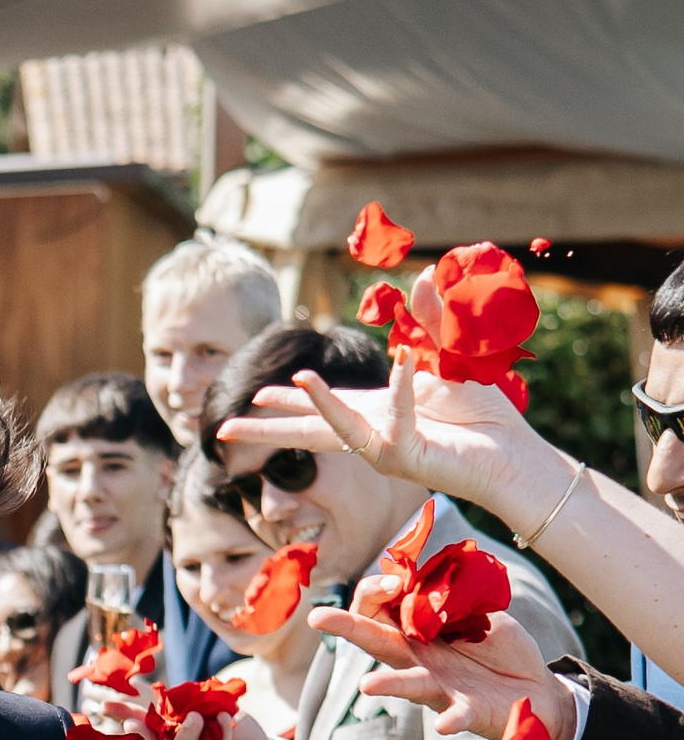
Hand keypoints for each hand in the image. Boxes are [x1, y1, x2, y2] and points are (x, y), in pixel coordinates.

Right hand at [102, 688, 289, 739]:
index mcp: (171, 739)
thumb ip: (199, 707)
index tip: (105, 705)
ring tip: (195, 718)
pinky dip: (221, 739)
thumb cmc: (242, 735)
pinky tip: (226, 720)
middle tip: (148, 717)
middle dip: (145, 731)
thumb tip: (183, 702)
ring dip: (184, 739)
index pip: (145, 724)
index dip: (125, 714)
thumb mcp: (219, 711)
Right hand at [211, 334, 578, 522]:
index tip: (258, 396)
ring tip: (287, 384)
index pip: (326, 407)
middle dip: (265, 432)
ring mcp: (388, 450)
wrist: (517, 458)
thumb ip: (434, 321)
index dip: (291, 402)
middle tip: (222, 432)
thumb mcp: (456, 357)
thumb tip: (422, 279)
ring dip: (315, 406)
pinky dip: (404, 389)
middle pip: (310, 433)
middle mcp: (375, 434)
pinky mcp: (411, 460)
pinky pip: (400, 420)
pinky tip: (404, 359)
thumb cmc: (488, 416)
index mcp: (379, 412)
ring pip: (340, 430)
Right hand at [310, 603, 570, 739]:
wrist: (535, 690)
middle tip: (318, 618)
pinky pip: (455, 715)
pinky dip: (450, 719)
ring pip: (406, 682)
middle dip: (345, 627)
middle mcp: (417, 659)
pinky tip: (444, 725)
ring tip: (367, 686)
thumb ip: (454, 598)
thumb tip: (431, 581)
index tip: (395, 579)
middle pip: (375, 640)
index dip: (378, 589)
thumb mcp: (479, 612)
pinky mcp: (466, 710)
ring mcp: (439, 686)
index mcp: (415, 631)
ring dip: (387, 685)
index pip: (378, 608)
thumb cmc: (500, 649)